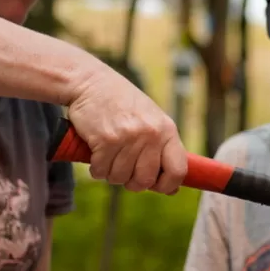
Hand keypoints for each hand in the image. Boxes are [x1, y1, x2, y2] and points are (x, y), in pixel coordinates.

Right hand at [66, 63, 186, 193]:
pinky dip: (96, 168)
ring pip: (120, 178)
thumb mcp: (151, 119)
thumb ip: (162, 148)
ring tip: (108, 155)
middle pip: (145, 180)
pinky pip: (101, 171)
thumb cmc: (121, 103)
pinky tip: (96, 152)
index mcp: (167, 129)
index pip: (178, 171)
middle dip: (132, 182)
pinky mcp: (106, 140)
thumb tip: (172, 188)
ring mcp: (129, 137)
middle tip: (123, 170)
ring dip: (110, 173)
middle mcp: (151, 134)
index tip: (156, 186)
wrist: (90, 82)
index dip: (167, 185)